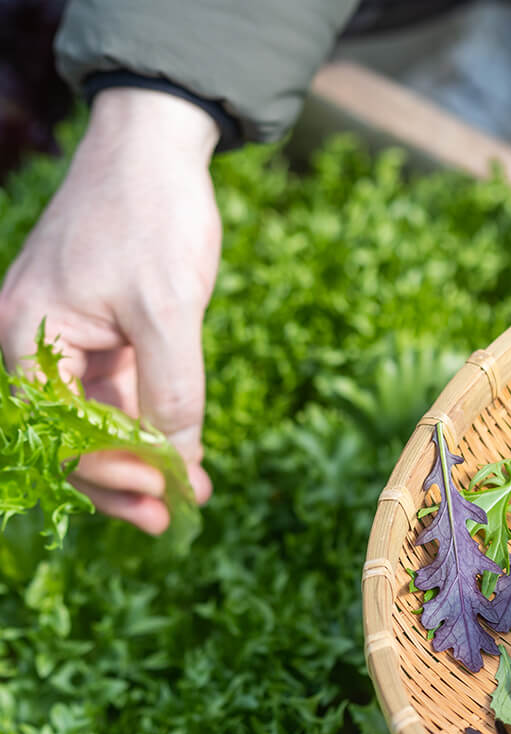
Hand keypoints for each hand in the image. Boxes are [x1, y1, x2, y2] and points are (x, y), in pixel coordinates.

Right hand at [0, 87, 221, 533]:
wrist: (157, 142)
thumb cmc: (152, 215)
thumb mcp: (168, 309)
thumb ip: (172, 390)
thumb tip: (180, 464)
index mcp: (31, 333)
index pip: (57, 430)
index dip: (108, 471)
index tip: (161, 494)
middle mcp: (38, 340)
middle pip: (70, 435)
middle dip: (120, 479)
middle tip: (167, 519)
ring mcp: (70, 336)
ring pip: (97, 418)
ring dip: (140, 458)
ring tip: (185, 496)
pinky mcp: (102, 331)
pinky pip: (118, 392)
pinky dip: (149, 422)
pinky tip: (183, 453)